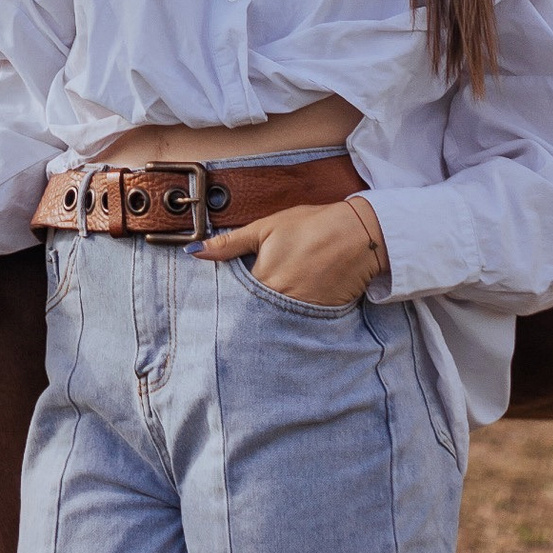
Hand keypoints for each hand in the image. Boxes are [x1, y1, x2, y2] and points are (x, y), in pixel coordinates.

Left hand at [194, 196, 384, 305]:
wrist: (358, 234)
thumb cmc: (310, 225)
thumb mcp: (266, 228)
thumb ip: (230, 244)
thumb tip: (193, 252)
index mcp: (263, 279)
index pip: (234, 299)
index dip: (225, 300)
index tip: (213, 306)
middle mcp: (280, 301)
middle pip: (251, 316)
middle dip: (241, 317)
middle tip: (229, 321)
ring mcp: (301, 313)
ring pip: (272, 323)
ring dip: (263, 322)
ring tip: (254, 322)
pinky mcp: (318, 318)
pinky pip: (295, 326)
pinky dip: (287, 324)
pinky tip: (282, 318)